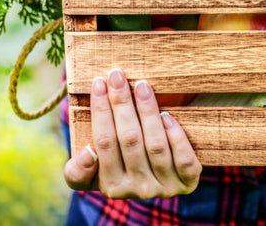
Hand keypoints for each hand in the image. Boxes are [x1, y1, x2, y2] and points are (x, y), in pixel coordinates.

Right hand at [63, 68, 202, 197]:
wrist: (158, 179)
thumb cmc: (119, 166)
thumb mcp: (91, 174)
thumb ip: (77, 170)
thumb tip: (88, 153)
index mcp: (111, 187)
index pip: (104, 143)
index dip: (101, 111)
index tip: (99, 83)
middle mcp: (138, 189)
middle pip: (129, 140)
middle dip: (121, 103)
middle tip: (117, 75)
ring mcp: (165, 187)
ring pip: (155, 145)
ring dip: (148, 112)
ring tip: (141, 86)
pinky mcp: (188, 182)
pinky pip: (184, 160)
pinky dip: (176, 136)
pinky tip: (167, 114)